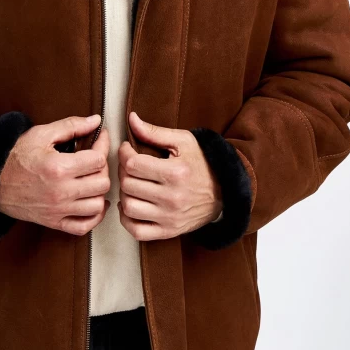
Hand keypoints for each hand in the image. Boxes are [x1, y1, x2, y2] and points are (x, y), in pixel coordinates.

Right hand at [0, 114, 110, 234]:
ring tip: (91, 179)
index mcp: (58, 168)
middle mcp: (61, 192)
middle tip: (94, 158)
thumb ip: (71, 126)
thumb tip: (96, 121)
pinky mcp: (53, 222)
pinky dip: (94, 217)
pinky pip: (84, 226)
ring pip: (97, 205)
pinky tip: (92, 202)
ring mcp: (58, 210)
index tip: (100, 138)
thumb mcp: (41, 134)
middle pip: (102, 183)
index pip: (98, 160)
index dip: (102, 145)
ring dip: (98, 191)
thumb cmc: (15, 156)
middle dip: (102, 168)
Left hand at [117, 111, 221, 240]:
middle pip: (128, 185)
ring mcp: (170, 217)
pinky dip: (127, 220)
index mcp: (176, 173)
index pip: (133, 164)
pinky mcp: (169, 231)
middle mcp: (172, 198)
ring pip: (128, 208)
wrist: (226, 191)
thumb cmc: (203, 163)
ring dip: (124, 194)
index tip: (128, 149)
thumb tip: (131, 119)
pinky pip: (137, 231)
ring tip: (131, 185)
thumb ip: (154, 132)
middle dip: (123, 171)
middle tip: (129, 165)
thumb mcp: (183, 141)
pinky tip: (131, 205)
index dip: (124, 153)